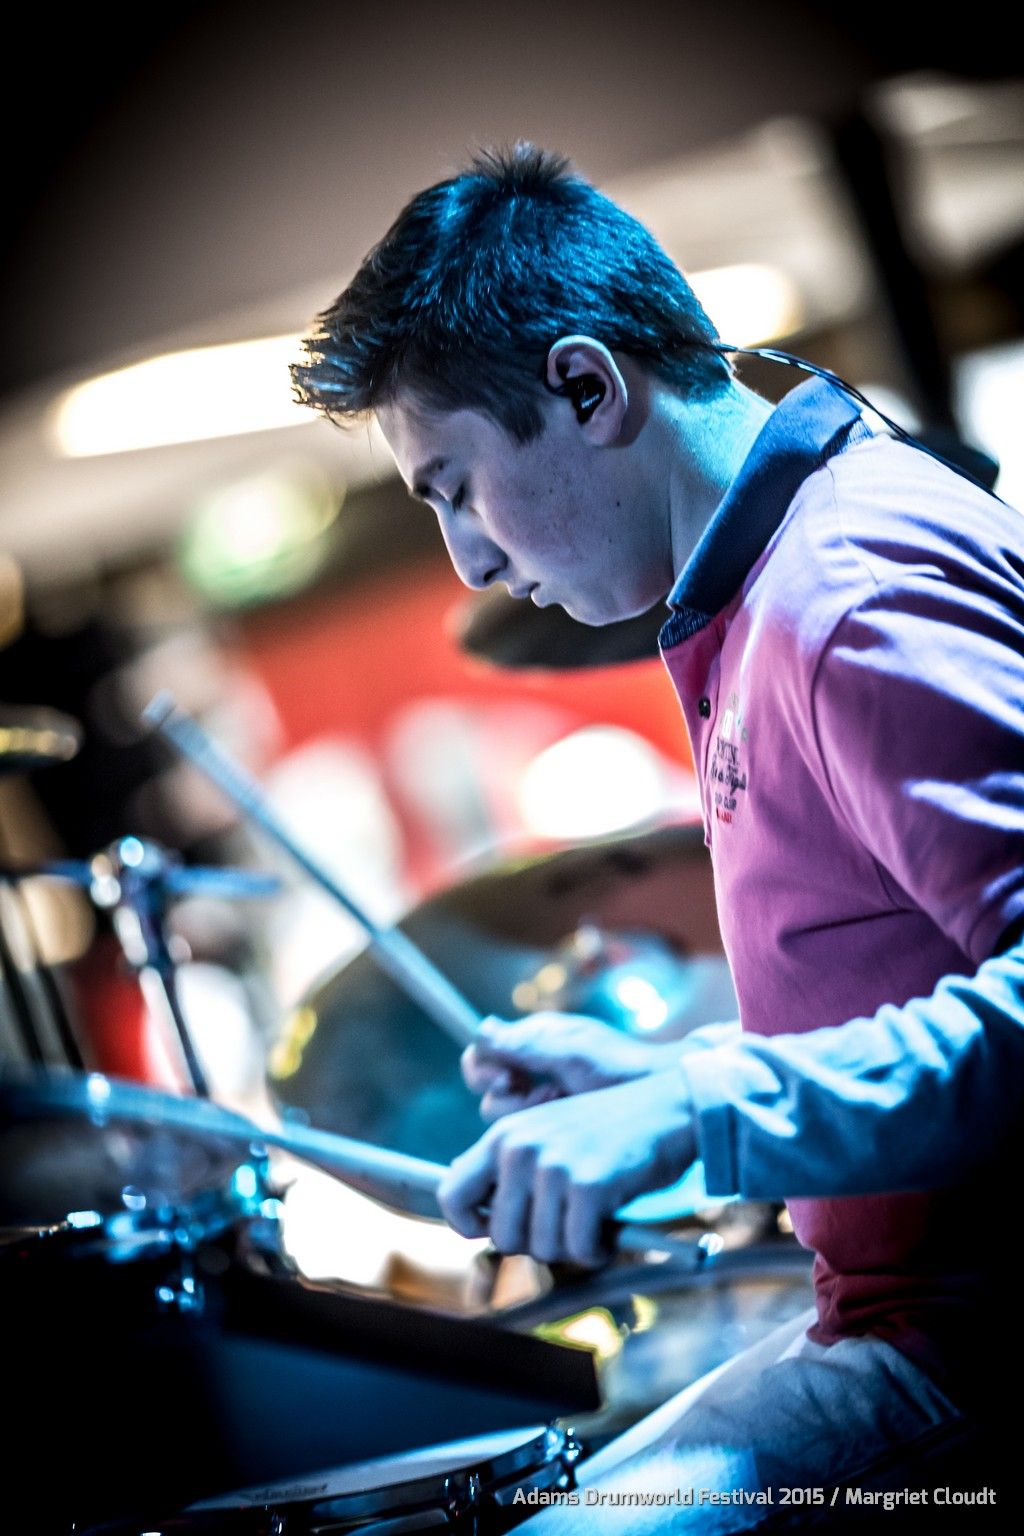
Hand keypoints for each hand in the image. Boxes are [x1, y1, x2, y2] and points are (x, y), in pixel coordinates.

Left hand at [438, 1070, 696, 1266]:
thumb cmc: (610, 1130)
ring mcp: (554, 1166)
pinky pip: (578, 1248)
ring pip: (542, 1249)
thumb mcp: (548, 1133)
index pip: (451, 1193)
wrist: (668, 1108)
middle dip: (536, 1243)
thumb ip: (511, 1167)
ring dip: (571, 1248)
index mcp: (504, 1136)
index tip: (494, 1231)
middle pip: (502, 1236)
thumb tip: (479, 1214)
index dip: (468, 1225)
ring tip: (591, 1222)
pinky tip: (608, 1231)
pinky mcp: (588, 1186)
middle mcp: (520, 1149)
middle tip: (565, 1226)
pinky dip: (596, 1250)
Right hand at [461, 1012, 679, 1120]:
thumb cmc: (621, 1066)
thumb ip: (525, 1044)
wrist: (662, 1093)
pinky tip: (566, 1119)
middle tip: (544, 1095)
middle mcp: (532, 1066)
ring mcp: (543, 1096)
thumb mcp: (571, 1053)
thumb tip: (482, 1029)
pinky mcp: (554, 1122)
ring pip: (506, 1115)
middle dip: (511, 1098)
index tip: (507, 1081)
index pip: (482, 1054)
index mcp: (533, 1040)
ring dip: (530, 1112)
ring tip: (562, 1103)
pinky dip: (541, 1126)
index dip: (484, 1070)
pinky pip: (527, 1131)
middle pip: (489, 1090)